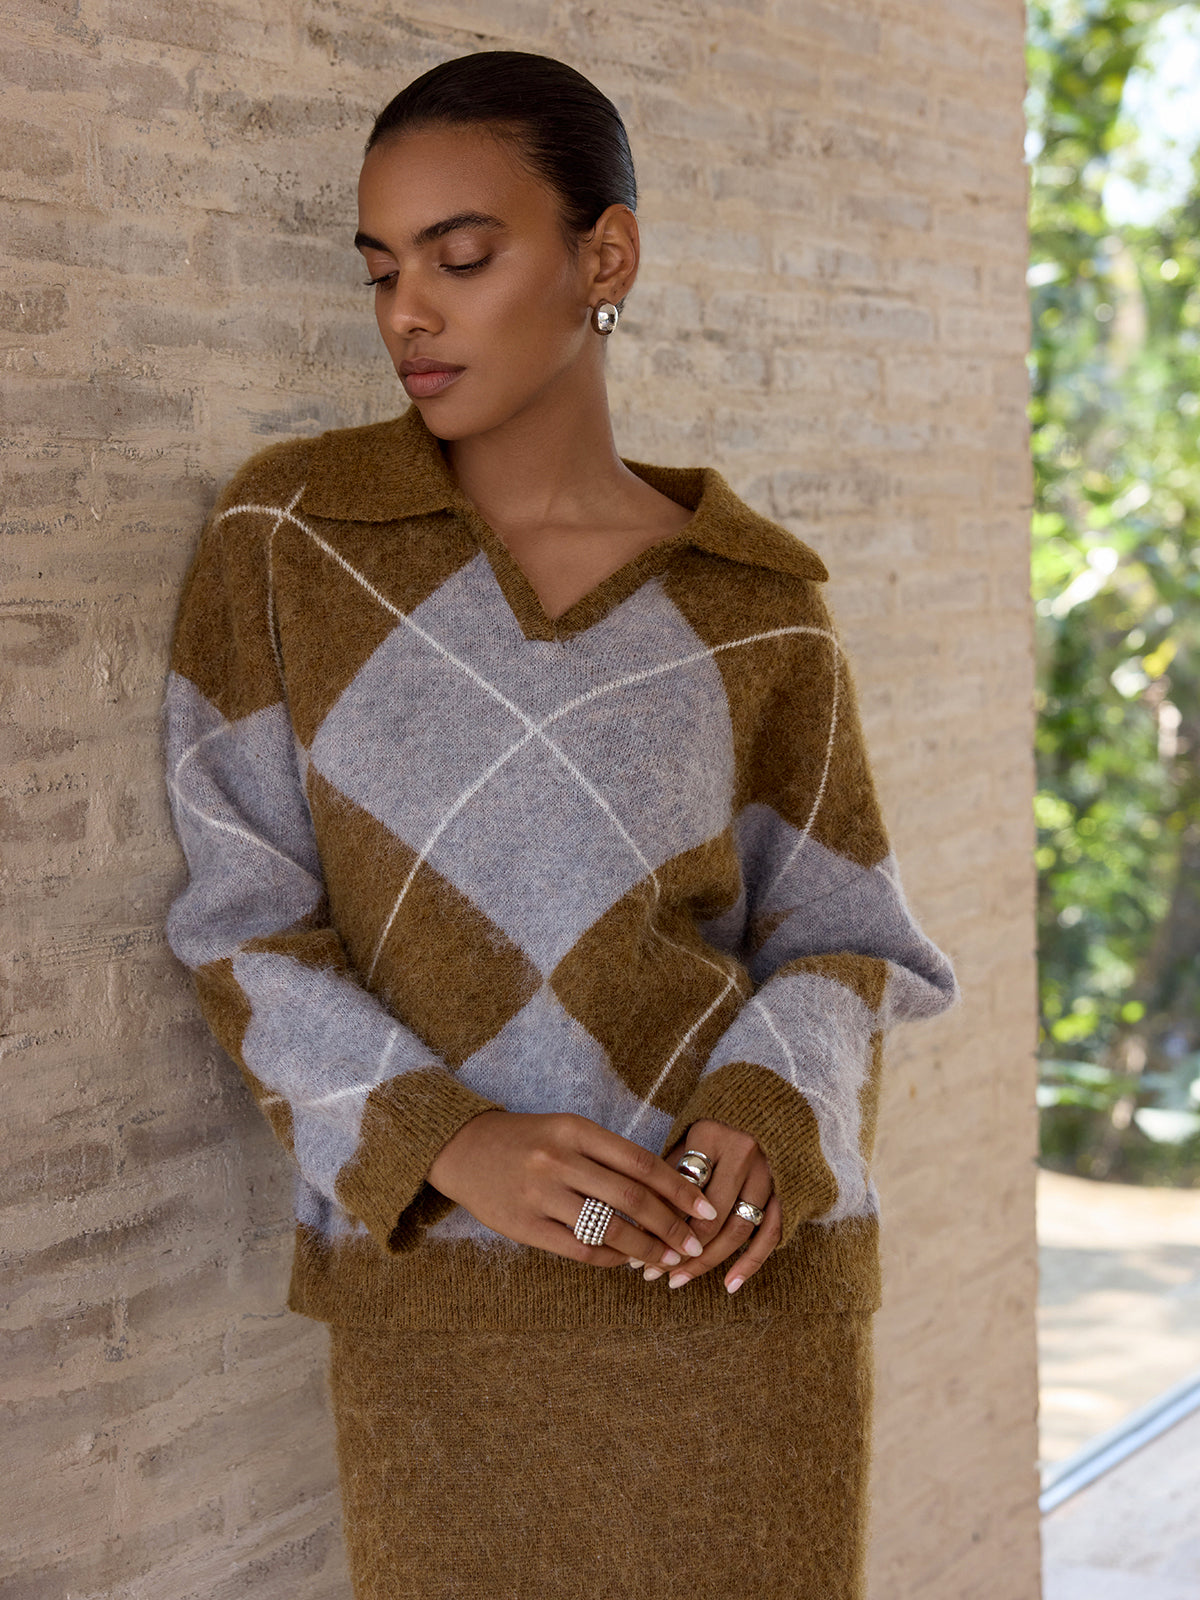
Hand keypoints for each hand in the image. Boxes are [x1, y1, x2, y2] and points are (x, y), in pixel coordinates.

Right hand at [425, 1109, 719, 1270]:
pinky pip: (579, 1249)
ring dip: (645, 1249)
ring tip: (666, 1259)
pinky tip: (625, 1261)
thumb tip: (663, 1192)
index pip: (641, 1162)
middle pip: (631, 1198)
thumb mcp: (567, 1131)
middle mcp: (559, 1160)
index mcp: (575, 1130)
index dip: (679, 1188)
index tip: (705, 1208)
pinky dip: (609, 1258)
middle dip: (671, 1225)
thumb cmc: (528, 1140)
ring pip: (608, 1228)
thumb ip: (609, 1156)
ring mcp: (540, 1194)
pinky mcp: (524, 1226)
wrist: (462, 1149)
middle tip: (694, 1244)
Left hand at [654, 1119, 782, 1293]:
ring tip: (678, 1280)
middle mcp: (744, 1154)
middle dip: (680, 1250)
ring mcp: (769, 1174)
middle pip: (710, 1215)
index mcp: (712, 1135)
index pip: (682, 1189)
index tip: (636, 1249)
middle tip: (654, 1273)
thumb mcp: (685, 1140)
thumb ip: (666, 1177)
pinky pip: (771, 1233)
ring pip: (738, 1229)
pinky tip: (729, 1285)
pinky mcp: (786, 1191)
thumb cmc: (713, 1129)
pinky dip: (751, 1262)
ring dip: (708, 1262)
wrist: (763, 1108)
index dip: (658, 1222)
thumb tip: (637, 1227)